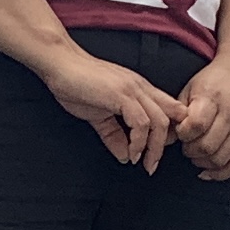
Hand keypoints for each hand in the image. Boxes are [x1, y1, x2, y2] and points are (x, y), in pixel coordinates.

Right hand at [45, 49, 181, 170]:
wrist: (60, 64)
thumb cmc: (76, 84)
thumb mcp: (99, 115)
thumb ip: (114, 135)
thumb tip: (124, 156)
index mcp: (139, 89)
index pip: (170, 108)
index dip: (170, 131)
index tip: (158, 151)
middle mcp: (141, 87)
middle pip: (170, 118)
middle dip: (163, 146)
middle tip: (152, 165)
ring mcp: (133, 89)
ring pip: (159, 122)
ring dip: (154, 148)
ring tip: (143, 163)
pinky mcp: (121, 94)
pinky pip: (140, 123)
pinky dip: (138, 142)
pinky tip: (130, 152)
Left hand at [174, 55, 229, 178]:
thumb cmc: (215, 79)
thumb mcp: (190, 88)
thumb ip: (177, 113)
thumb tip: (165, 138)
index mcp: (213, 98)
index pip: (195, 126)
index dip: (183, 135)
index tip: (181, 132)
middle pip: (207, 147)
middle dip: (191, 151)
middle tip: (188, 145)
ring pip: (220, 159)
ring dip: (203, 162)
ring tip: (198, 153)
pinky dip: (221, 172)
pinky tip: (210, 169)